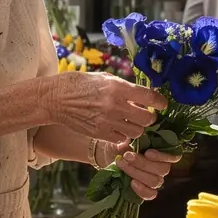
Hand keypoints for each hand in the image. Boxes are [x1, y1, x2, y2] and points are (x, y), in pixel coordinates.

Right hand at [49, 72, 166, 145]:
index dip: (160, 102)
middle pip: (147, 118)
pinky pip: (121, 139)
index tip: (162, 104)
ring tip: (130, 121)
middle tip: (145, 114)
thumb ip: (123, 86)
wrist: (56, 98)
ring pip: (136, 131)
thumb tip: (141, 94)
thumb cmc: (79, 84)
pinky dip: (123, 135)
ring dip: (137, 127)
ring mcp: (107, 121)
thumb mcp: (104, 78)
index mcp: (117, 87)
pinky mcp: (99, 133)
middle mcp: (115, 105)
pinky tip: (118, 128)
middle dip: (149, 117)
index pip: (149, 97)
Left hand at [104, 142, 181, 200]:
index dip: (164, 156)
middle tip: (127, 156)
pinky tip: (132, 182)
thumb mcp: (123, 140)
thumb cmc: (119, 147)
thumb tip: (133, 138)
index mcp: (160, 152)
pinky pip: (151, 194)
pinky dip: (142, 190)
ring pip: (155, 181)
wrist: (107, 159)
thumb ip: (130, 139)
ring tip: (122, 165)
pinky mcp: (145, 191)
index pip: (174, 156)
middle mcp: (160, 167)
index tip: (148, 153)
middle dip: (143, 163)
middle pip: (163, 169)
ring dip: (137, 173)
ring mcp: (154, 180)